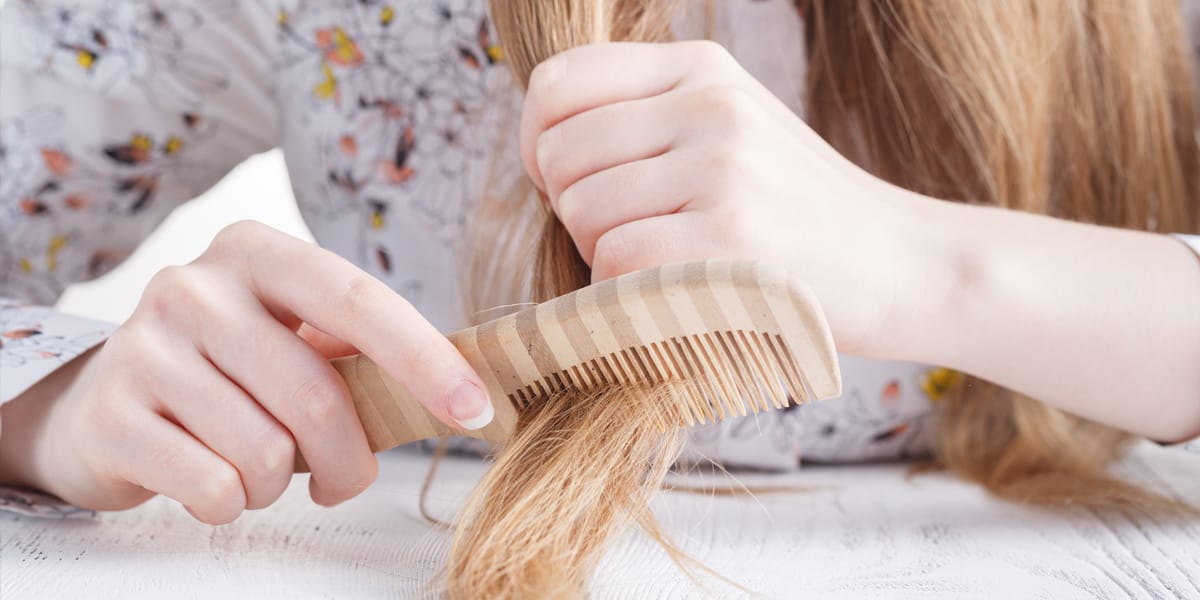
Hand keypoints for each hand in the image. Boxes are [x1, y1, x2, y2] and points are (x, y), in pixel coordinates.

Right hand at [0, 221, 492, 523]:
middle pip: (316, 395)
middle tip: (341, 479)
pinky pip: (213, 487)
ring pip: (265, 452)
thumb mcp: (288, 340)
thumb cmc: (226, 374)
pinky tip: (213, 481)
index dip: (424, 358)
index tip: (474, 409)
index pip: (359, 300)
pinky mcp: (110, 415)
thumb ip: (359, 357)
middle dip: (349, 460)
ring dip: (279, 484)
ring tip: (256, 468)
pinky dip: (231, 504)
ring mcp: (143, 347)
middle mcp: (194, 287)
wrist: (98, 406)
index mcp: (256, 253)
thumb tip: (462, 395)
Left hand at [521, 41, 928, 354]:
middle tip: (631, 237)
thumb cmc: (800, 213)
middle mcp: (709, 103)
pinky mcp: (731, 236)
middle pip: (559, 156)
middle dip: (573, 212)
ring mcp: (722, 166)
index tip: (566, 186)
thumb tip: (544, 150)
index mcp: (700, 68)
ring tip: (663, 266)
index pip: (555, 84)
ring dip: (602, 257)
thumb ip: (646, 121)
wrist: (903, 263)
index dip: (537, 145)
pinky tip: (674, 295)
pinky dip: (626, 293)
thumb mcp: (731, 130)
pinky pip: (616, 262)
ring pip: (582, 212)